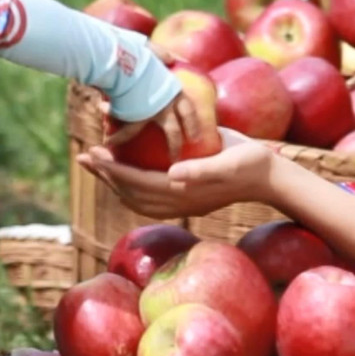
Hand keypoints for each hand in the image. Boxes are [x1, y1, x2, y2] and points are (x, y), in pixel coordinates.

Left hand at [77, 128, 279, 218]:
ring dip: (114, 182)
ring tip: (96, 164)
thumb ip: (202, 169)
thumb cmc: (251, 163)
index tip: (94, 154)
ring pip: (137, 197)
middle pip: (132, 193)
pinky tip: (124, 171)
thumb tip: (174, 174)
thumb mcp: (230, 161)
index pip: (139, 182)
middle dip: (106, 176)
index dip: (114, 170)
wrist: (270, 176)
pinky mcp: (186, 195)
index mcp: (185, 191)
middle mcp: (179, 200)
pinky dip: (130, 186)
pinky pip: (149, 196)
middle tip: (84, 156)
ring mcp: (182, 201)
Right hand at [101, 43, 197, 161]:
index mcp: (174, 89)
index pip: (188, 110)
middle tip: (177, 157)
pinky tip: (110, 144)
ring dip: (156, 146)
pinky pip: (127, 131)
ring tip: (151, 158)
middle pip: (175, 130)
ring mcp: (152, 112)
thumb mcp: (153, 51)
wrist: (122, 63)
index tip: (195, 136)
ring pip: (158, 134)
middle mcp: (167, 105)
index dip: (192, 123)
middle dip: (176, 144)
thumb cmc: (137, 55)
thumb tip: (170, 56)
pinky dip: (119, 137)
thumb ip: (162, 55)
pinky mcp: (134, 116)